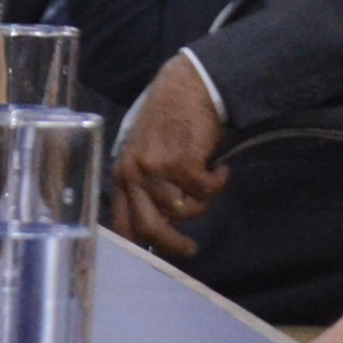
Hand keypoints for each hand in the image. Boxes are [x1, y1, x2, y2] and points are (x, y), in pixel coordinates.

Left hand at [110, 56, 227, 256]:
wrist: (188, 86)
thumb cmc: (169, 120)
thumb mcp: (146, 154)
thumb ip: (145, 186)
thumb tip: (157, 225)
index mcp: (122, 174)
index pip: (122, 222)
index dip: (138, 245)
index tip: (155, 257)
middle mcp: (134, 174)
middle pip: (149, 227)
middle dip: (172, 244)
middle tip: (190, 250)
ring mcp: (157, 168)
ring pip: (183, 210)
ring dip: (202, 202)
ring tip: (209, 183)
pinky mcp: (183, 162)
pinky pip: (205, 190)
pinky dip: (218, 183)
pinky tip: (220, 170)